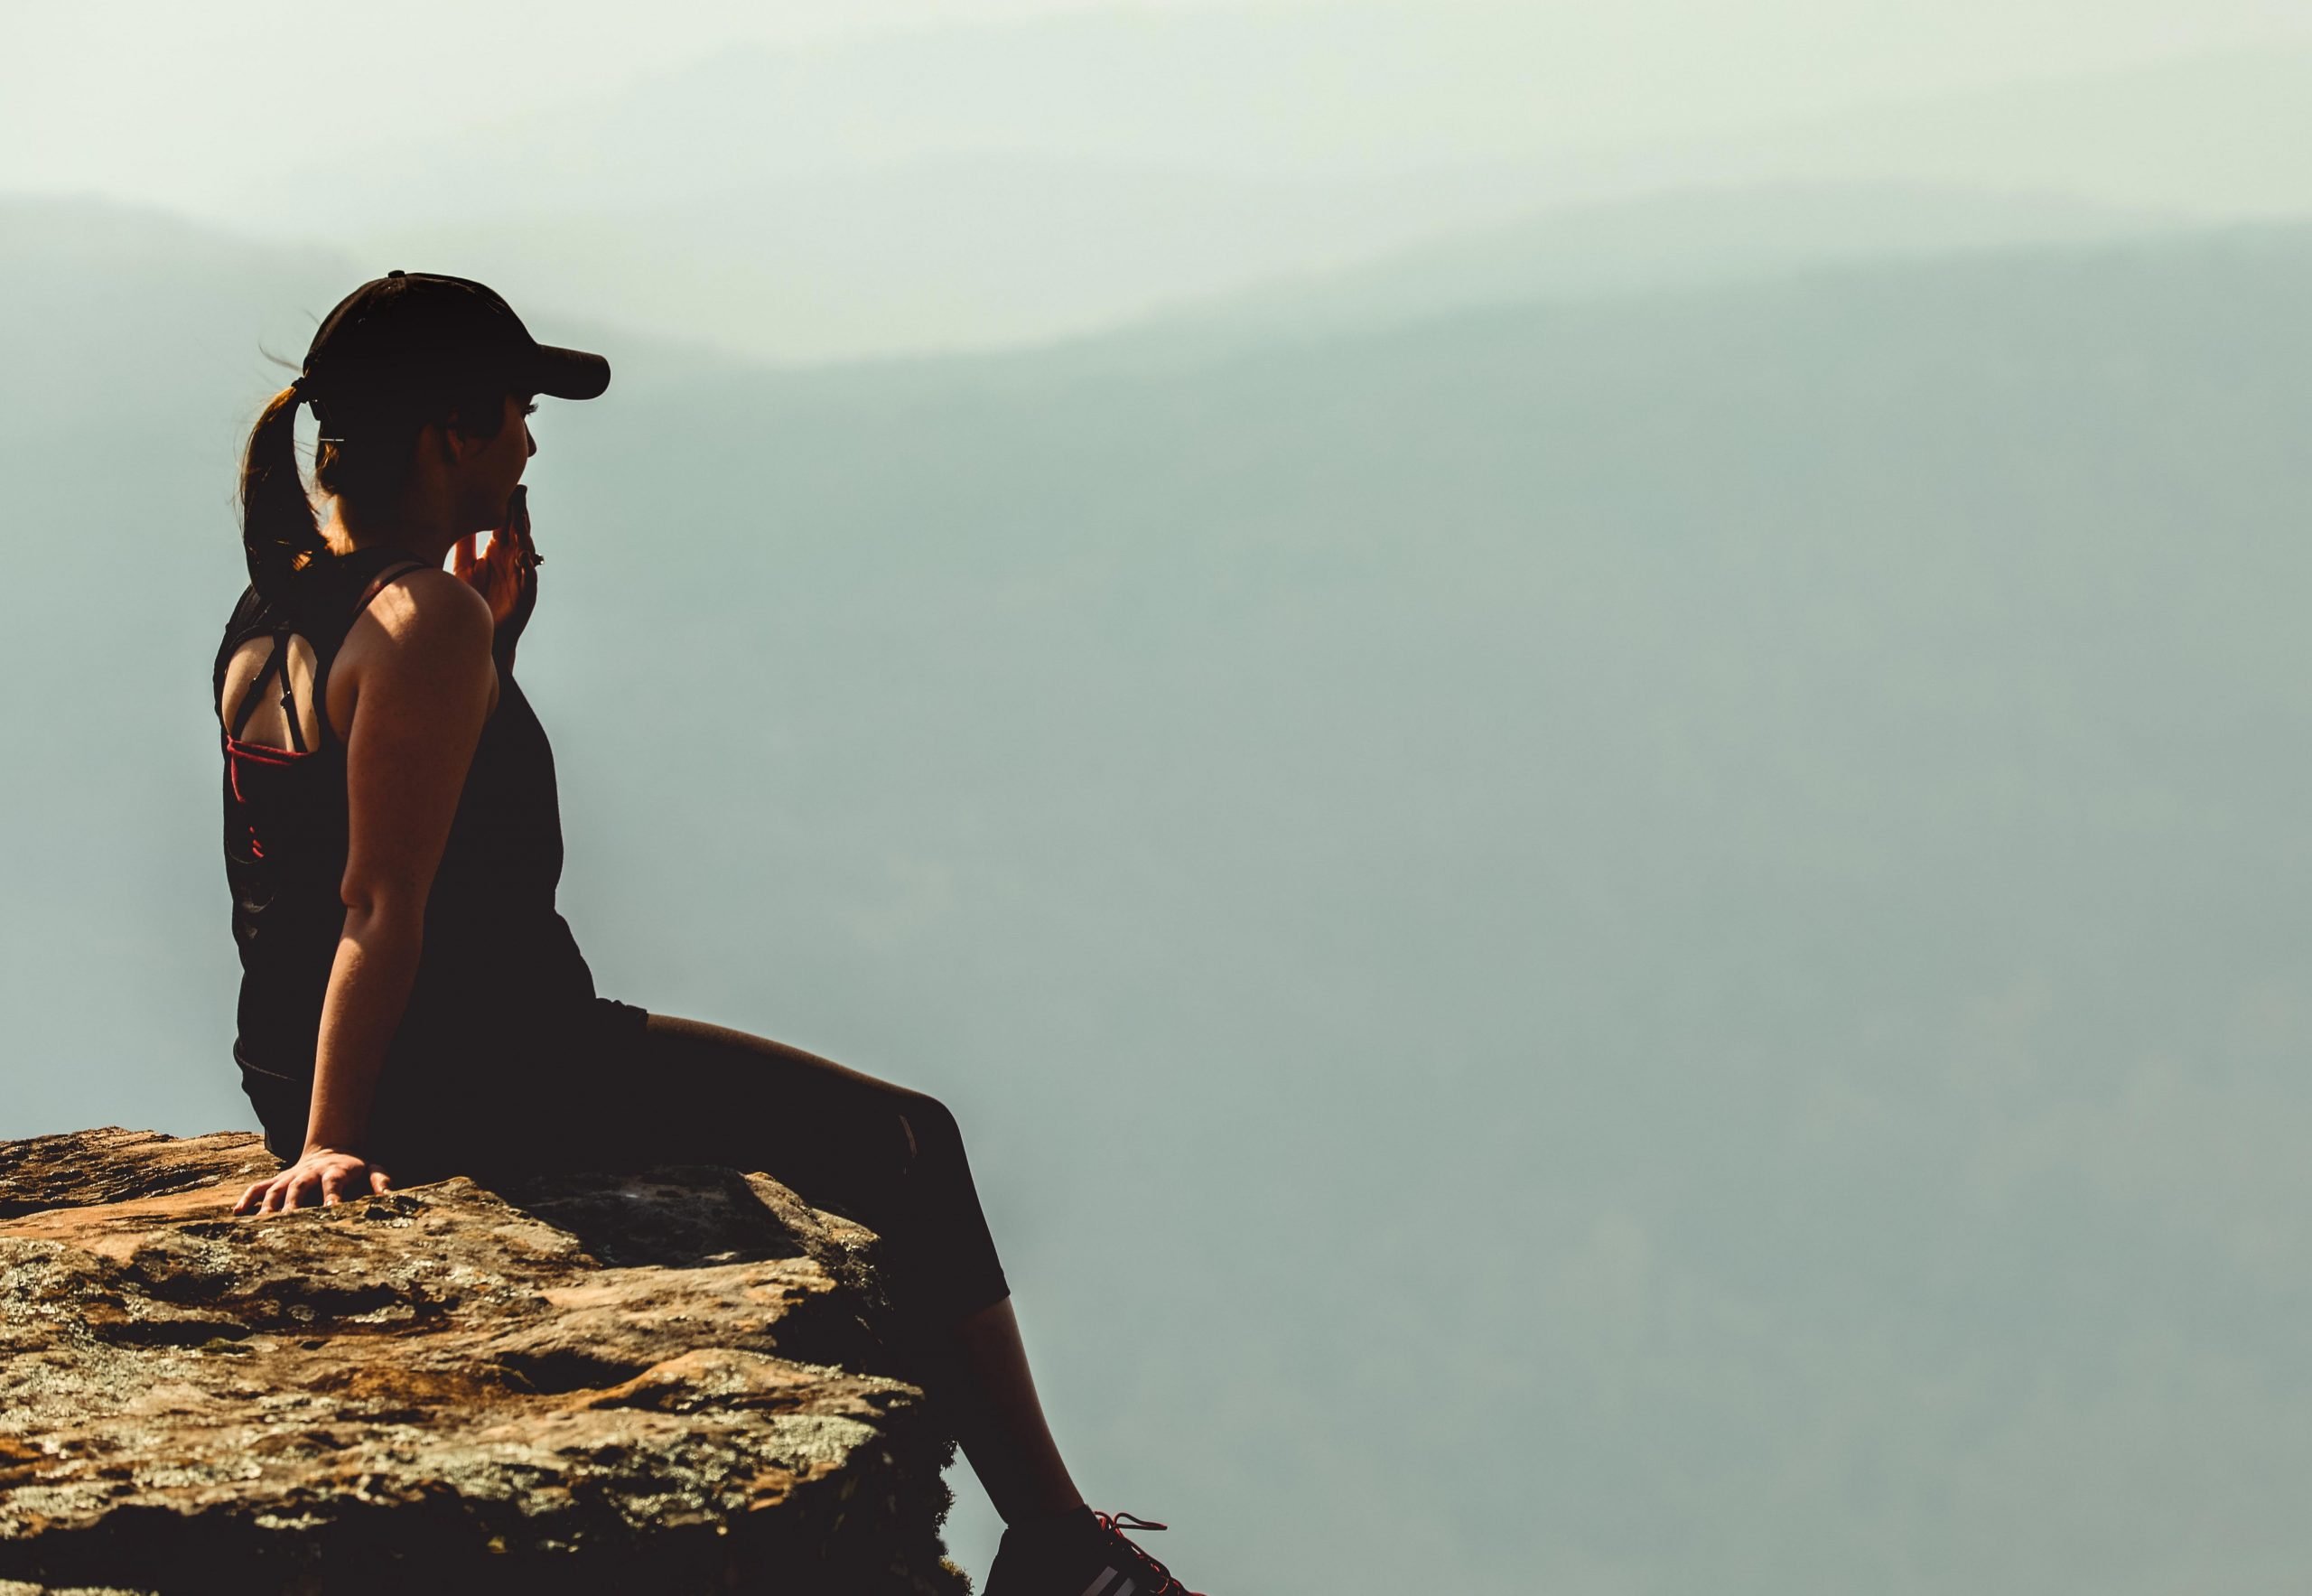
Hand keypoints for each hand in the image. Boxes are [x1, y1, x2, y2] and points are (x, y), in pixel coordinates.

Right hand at [233, 1147, 391, 1214]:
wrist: (332, 1148)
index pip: (332, 1182)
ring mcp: (290, 1176)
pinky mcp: (278, 1180)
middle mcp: (308, 1173)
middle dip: (292, 1202)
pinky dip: (247, 1198)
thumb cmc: (354, 1166)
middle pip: (298, 1186)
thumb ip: (381, 1180)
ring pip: (275, 1189)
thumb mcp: (372, 1168)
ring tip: (261, 1223)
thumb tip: (389, 1197)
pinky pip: (258, 1187)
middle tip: (288, 1220)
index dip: (331, 1195)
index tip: (331, 1210)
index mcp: (334, 1171)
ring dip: (267, 1204)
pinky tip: (236, 1213)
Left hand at [454, 484, 539, 667]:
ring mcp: (521, 577)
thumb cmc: (473, 598)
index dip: (507, 505)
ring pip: (526, 552)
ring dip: (524, 536)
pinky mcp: (525, 597)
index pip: (505, 522)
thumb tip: (459, 517)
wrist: (481, 629)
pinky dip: (527, 570)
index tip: (506, 485)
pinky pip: (529, 581)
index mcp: (498, 550)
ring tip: (521, 520)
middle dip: (519, 513)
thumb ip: (465, 544)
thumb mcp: (464, 565)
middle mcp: (512, 560)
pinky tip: (523, 559)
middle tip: (519, 492)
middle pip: (518, 532)